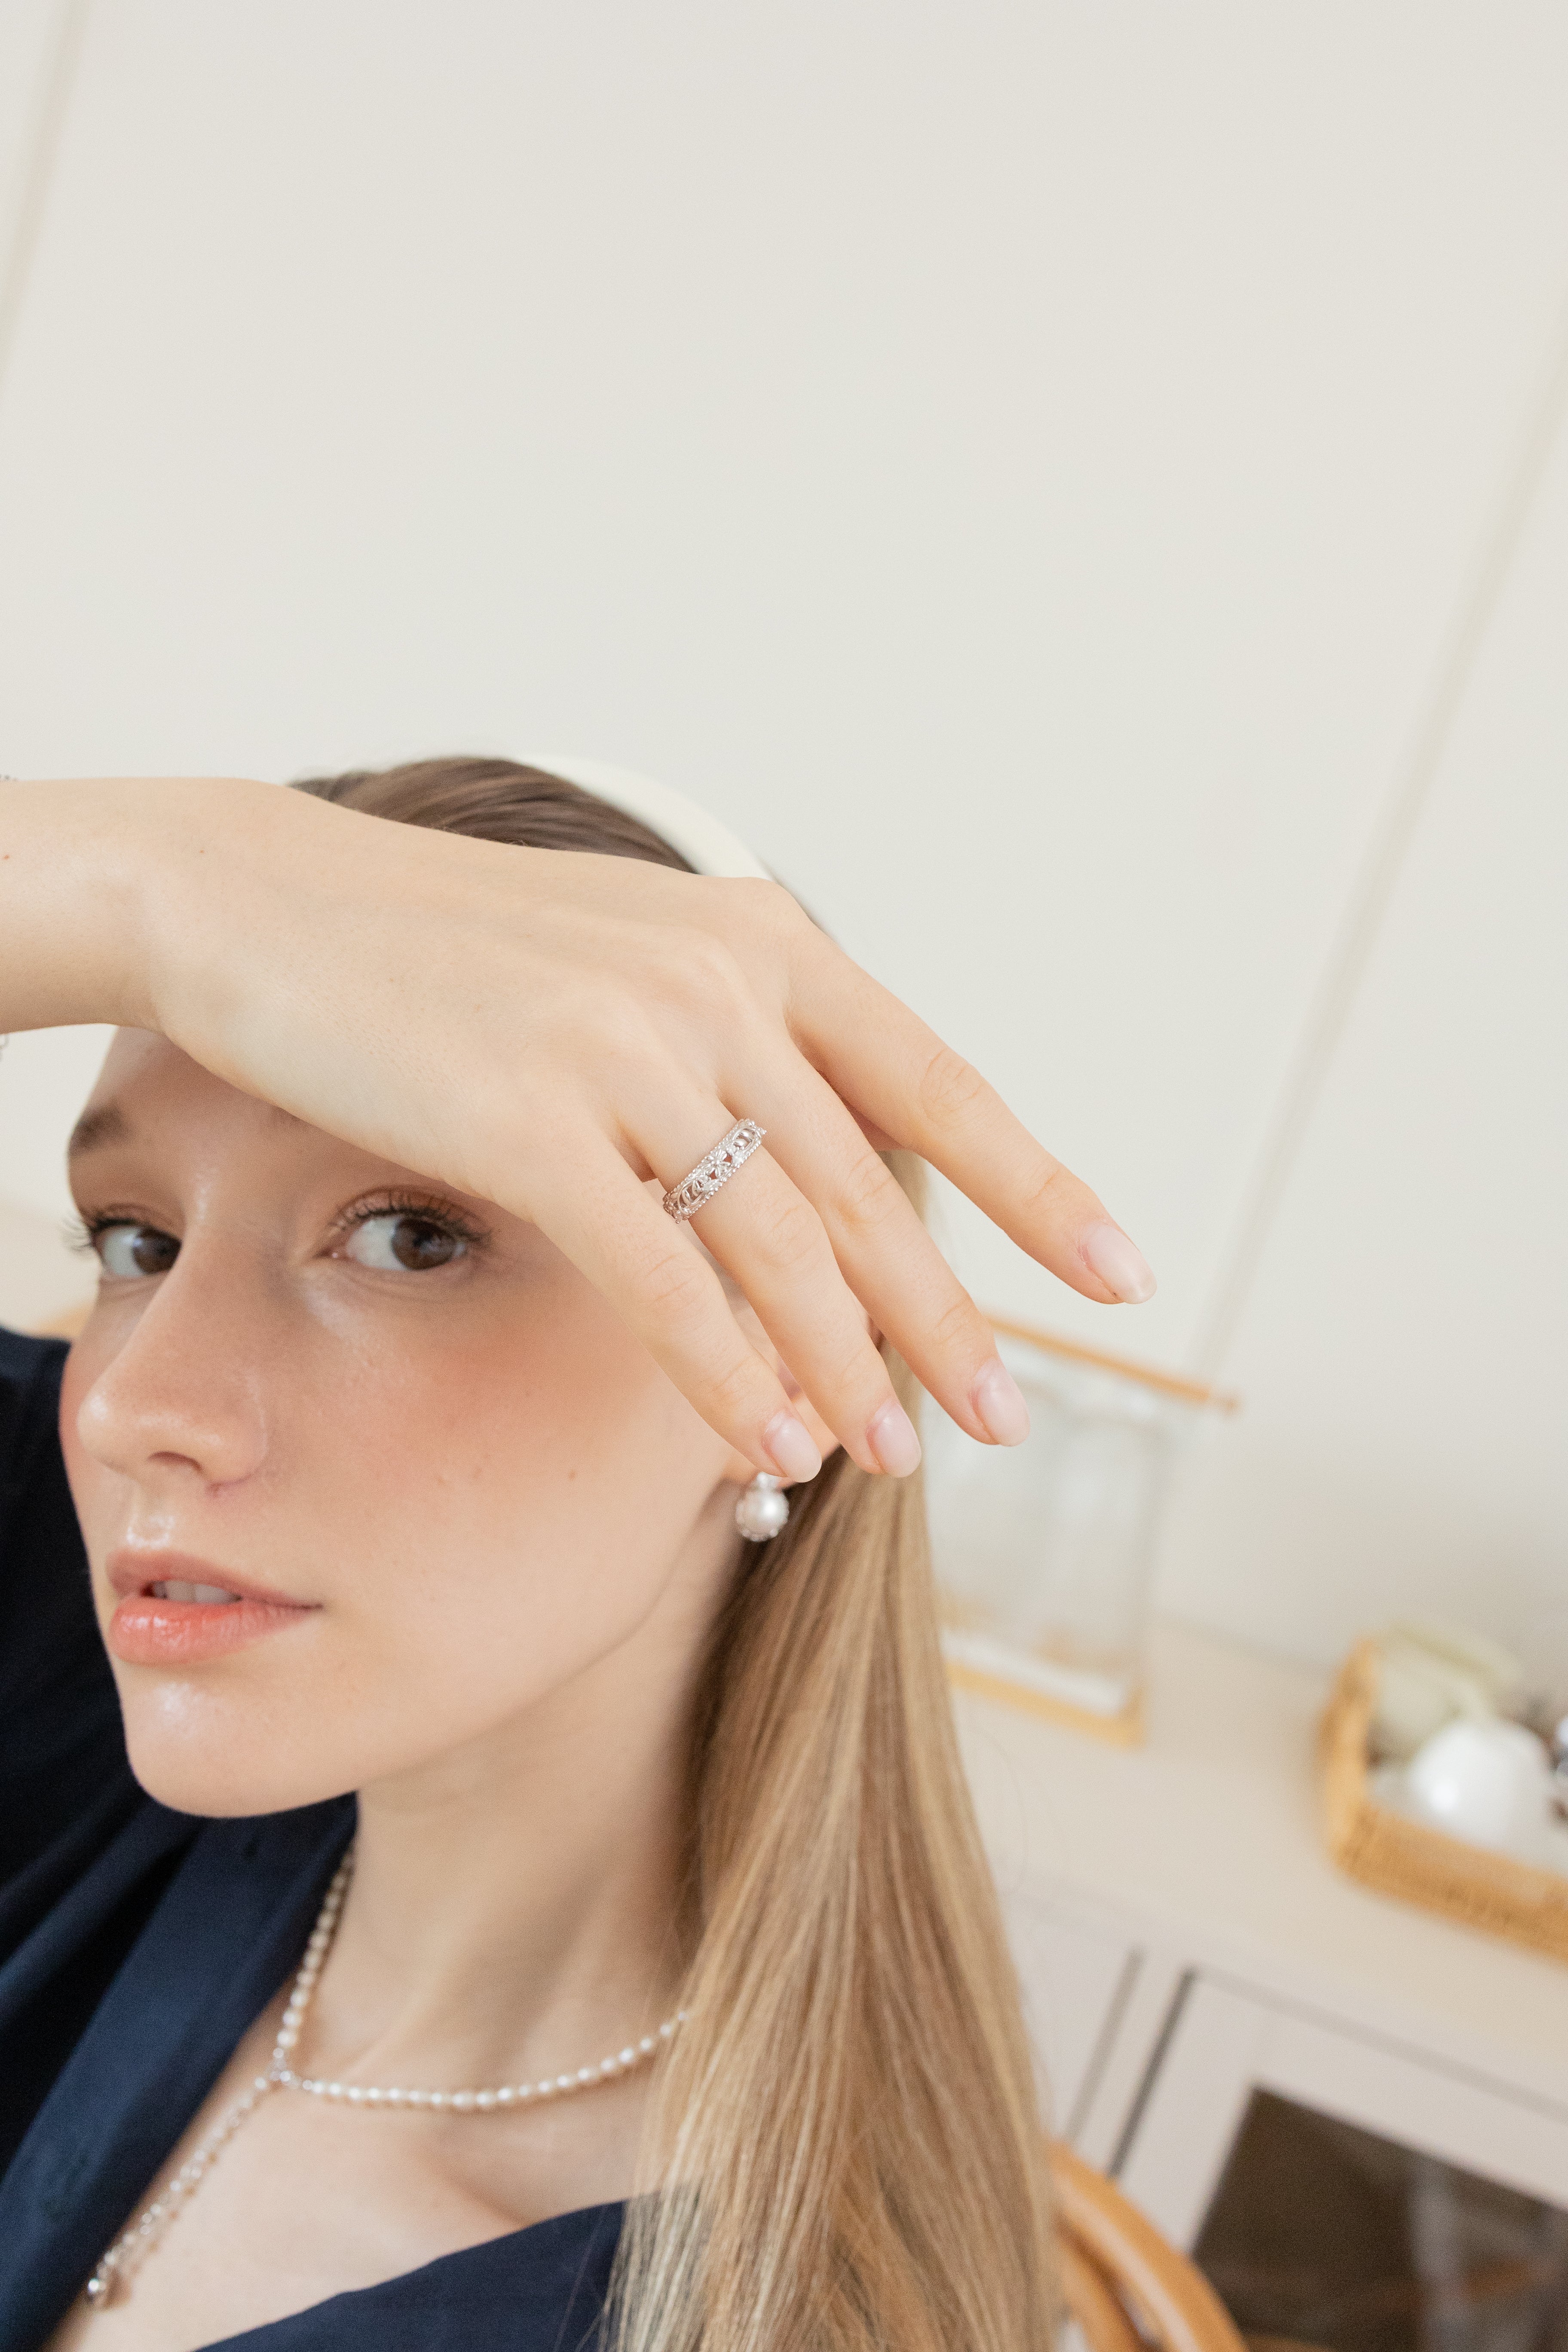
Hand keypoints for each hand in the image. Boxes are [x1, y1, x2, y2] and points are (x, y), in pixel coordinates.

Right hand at [7, 778, 1155, 1478]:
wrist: (262, 898)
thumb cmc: (443, 948)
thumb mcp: (622, 953)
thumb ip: (730, 1029)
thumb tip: (813, 1143)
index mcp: (754, 939)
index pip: (936, 1082)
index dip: (1037, 1188)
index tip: (1120, 1276)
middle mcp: (714, 985)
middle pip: (870, 1189)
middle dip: (946, 1323)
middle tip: (1004, 1423)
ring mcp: (623, 1050)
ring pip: (777, 1247)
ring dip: (842, 1370)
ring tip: (890, 1465)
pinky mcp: (526, 1120)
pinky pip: (658, 1278)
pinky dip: (723, 1373)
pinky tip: (764, 1447)